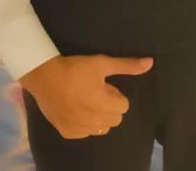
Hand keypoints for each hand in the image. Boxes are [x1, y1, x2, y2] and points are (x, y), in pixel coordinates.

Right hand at [19, 53, 153, 138]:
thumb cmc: (76, 68)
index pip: (124, 106)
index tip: (103, 85)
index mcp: (105, 105)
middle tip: (95, 91)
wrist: (45, 77)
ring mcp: (81, 130)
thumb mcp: (102, 63)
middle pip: (115, 119)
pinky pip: (85, 133)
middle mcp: (95, 122)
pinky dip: (84, 124)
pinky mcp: (68, 133)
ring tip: (86, 100)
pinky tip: (75, 109)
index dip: (115, 94)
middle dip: (109, 106)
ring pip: (101, 128)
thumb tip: (150, 63)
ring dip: (98, 117)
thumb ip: (127, 66)